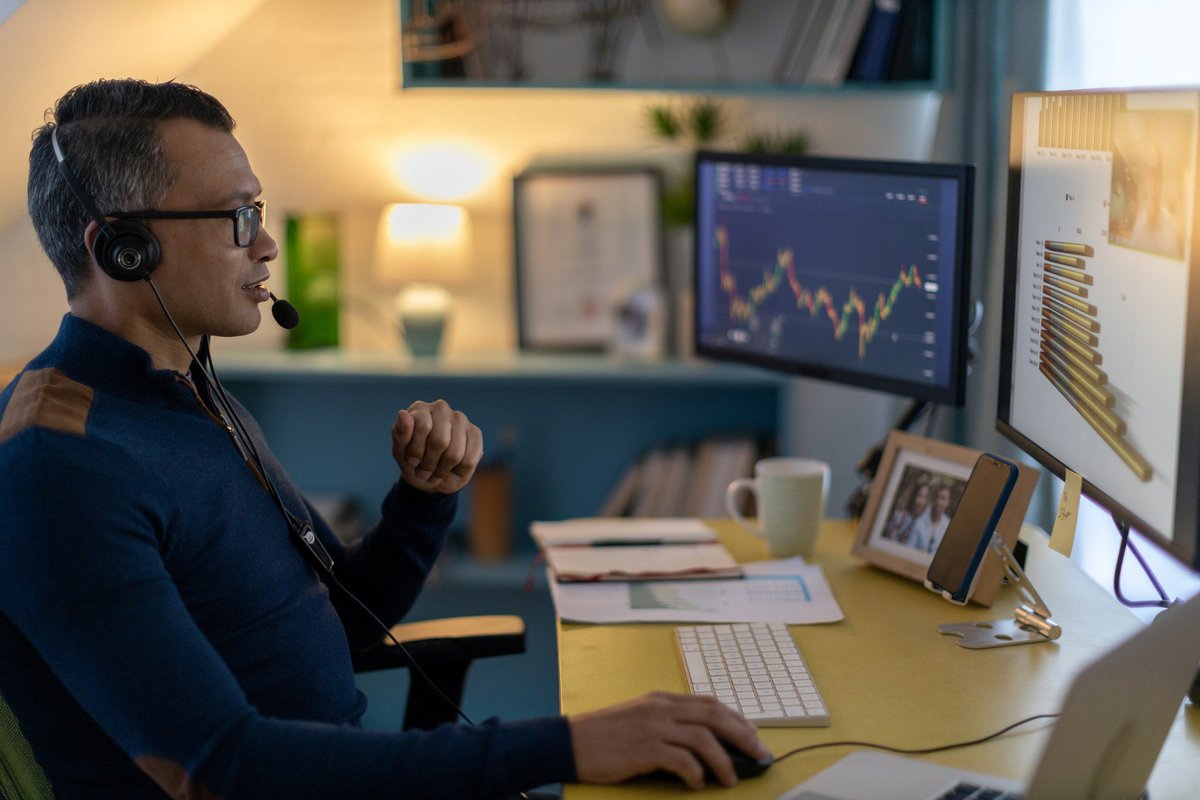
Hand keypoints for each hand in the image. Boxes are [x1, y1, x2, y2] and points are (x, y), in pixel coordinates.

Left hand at [390, 399, 482, 493]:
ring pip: (455, 453)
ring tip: (435, 473)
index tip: (411, 462)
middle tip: (423, 472)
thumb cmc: (413, 461)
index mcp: (420, 408)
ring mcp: (461, 419)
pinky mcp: (475, 433)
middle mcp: (441, 408)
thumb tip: (403, 414)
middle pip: (440, 441)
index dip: (416, 451)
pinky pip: (468, 461)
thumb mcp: (400, 453)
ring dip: (442, 470)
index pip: (423, 426)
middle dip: (430, 463)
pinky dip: (457, 473)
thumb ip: (400, 434)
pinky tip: (450, 470)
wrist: (429, 476)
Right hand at [568, 692, 768, 789]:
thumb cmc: (603, 736)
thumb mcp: (638, 718)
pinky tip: (697, 784)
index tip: (752, 734)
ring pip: (703, 737)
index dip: (736, 718)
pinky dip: (695, 774)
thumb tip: (701, 743)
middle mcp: (660, 709)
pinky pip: (682, 760)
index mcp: (661, 700)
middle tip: (759, 754)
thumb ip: (667, 723)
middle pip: (714, 715)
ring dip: (724, 760)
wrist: (569, 742)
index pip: (709, 703)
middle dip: (743, 735)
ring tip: (730, 779)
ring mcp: (653, 727)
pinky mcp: (644, 749)